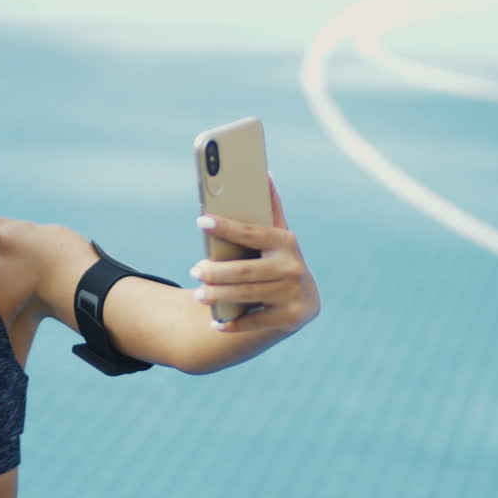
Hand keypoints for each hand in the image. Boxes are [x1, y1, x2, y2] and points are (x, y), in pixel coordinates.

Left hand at [191, 175, 318, 333]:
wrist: (302, 301)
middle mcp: (294, 268)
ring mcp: (294, 294)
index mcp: (287, 242)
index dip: (226, 226)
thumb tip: (263, 173)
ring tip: (199, 295)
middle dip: (216, 271)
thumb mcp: (276, 239)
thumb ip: (269, 211)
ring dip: (219, 296)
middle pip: (245, 270)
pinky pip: (255, 322)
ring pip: (247, 294)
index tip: (201, 221)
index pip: (252, 233)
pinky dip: (233, 324)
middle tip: (195, 270)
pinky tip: (216, 323)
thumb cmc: (276, 262)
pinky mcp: (291, 318)